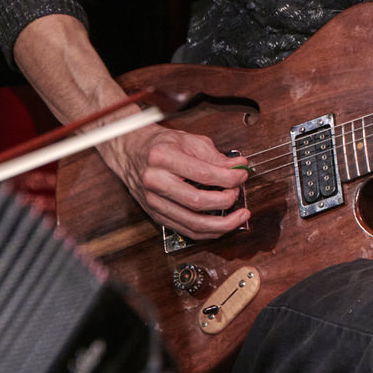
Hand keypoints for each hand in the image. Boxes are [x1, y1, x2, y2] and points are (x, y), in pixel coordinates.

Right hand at [101, 123, 249, 238]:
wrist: (131, 151)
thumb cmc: (160, 144)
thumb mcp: (189, 140)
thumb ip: (215, 156)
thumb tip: (238, 167)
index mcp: (162, 158)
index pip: (202, 174)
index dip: (228, 178)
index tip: (242, 175)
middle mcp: (154, 181)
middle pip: (197, 201)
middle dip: (225, 201)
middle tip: (238, 193)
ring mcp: (153, 201)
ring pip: (191, 222)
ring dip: (221, 224)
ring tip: (239, 216)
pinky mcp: (155, 215)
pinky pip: (185, 230)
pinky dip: (207, 231)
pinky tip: (222, 225)